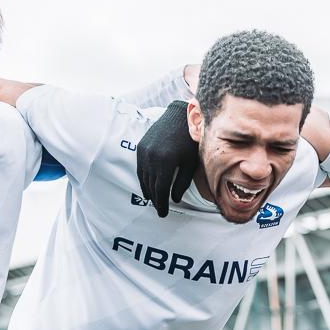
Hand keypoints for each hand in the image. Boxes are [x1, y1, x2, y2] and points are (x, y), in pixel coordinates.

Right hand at [136, 101, 197, 217]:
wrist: (179, 116)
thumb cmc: (189, 140)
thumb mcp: (190, 163)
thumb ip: (182, 183)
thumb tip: (175, 199)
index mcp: (166, 162)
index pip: (161, 190)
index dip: (162, 204)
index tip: (164, 213)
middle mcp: (151, 157)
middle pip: (151, 186)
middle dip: (156, 200)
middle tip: (160, 210)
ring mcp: (144, 151)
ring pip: (143, 178)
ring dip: (148, 191)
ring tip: (154, 200)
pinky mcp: (141, 147)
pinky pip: (140, 168)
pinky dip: (143, 179)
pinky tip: (148, 186)